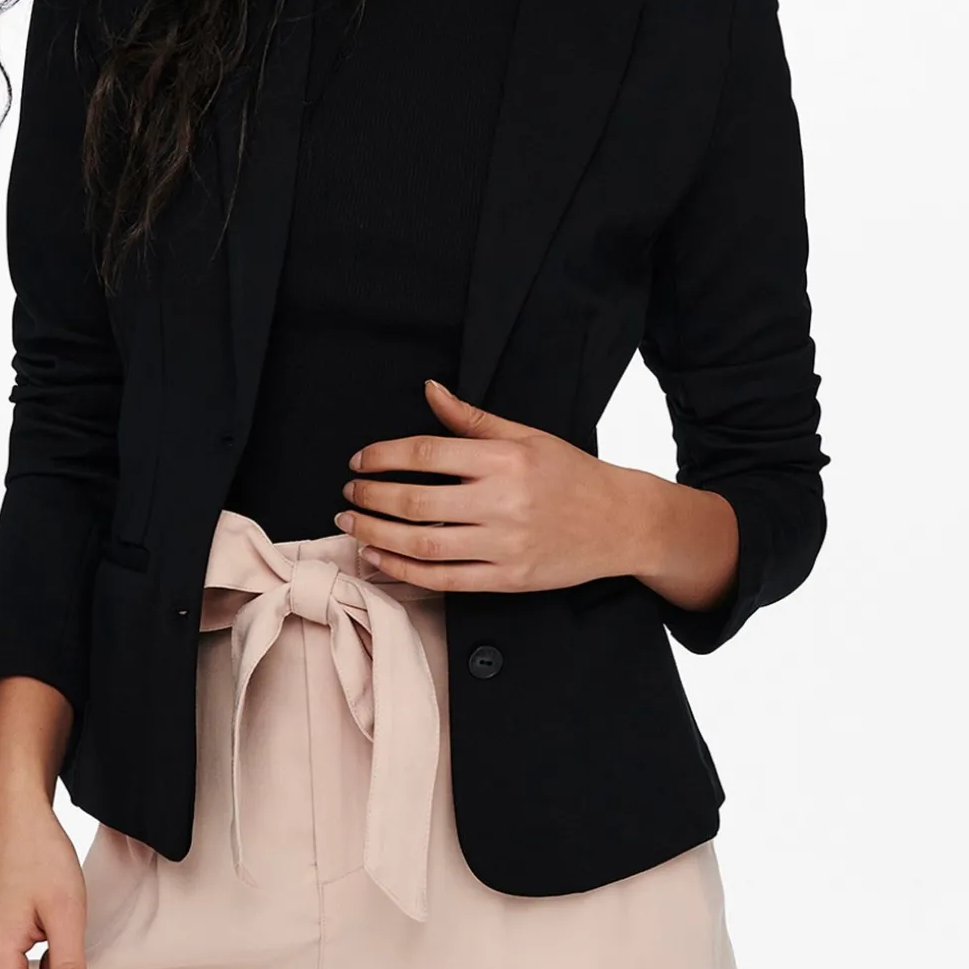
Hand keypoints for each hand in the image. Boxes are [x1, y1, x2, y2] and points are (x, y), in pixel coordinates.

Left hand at [335, 377, 658, 593]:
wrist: (620, 523)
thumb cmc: (571, 474)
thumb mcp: (525, 436)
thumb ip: (471, 418)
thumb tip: (429, 389)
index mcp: (504, 460)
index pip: (427, 453)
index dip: (384, 457)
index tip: (360, 461)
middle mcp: (503, 502)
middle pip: (417, 501)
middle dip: (371, 497)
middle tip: (348, 493)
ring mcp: (505, 545)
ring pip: (424, 544)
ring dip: (377, 534)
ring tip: (352, 523)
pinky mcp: (508, 579)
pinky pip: (445, 579)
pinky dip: (405, 570)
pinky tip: (379, 557)